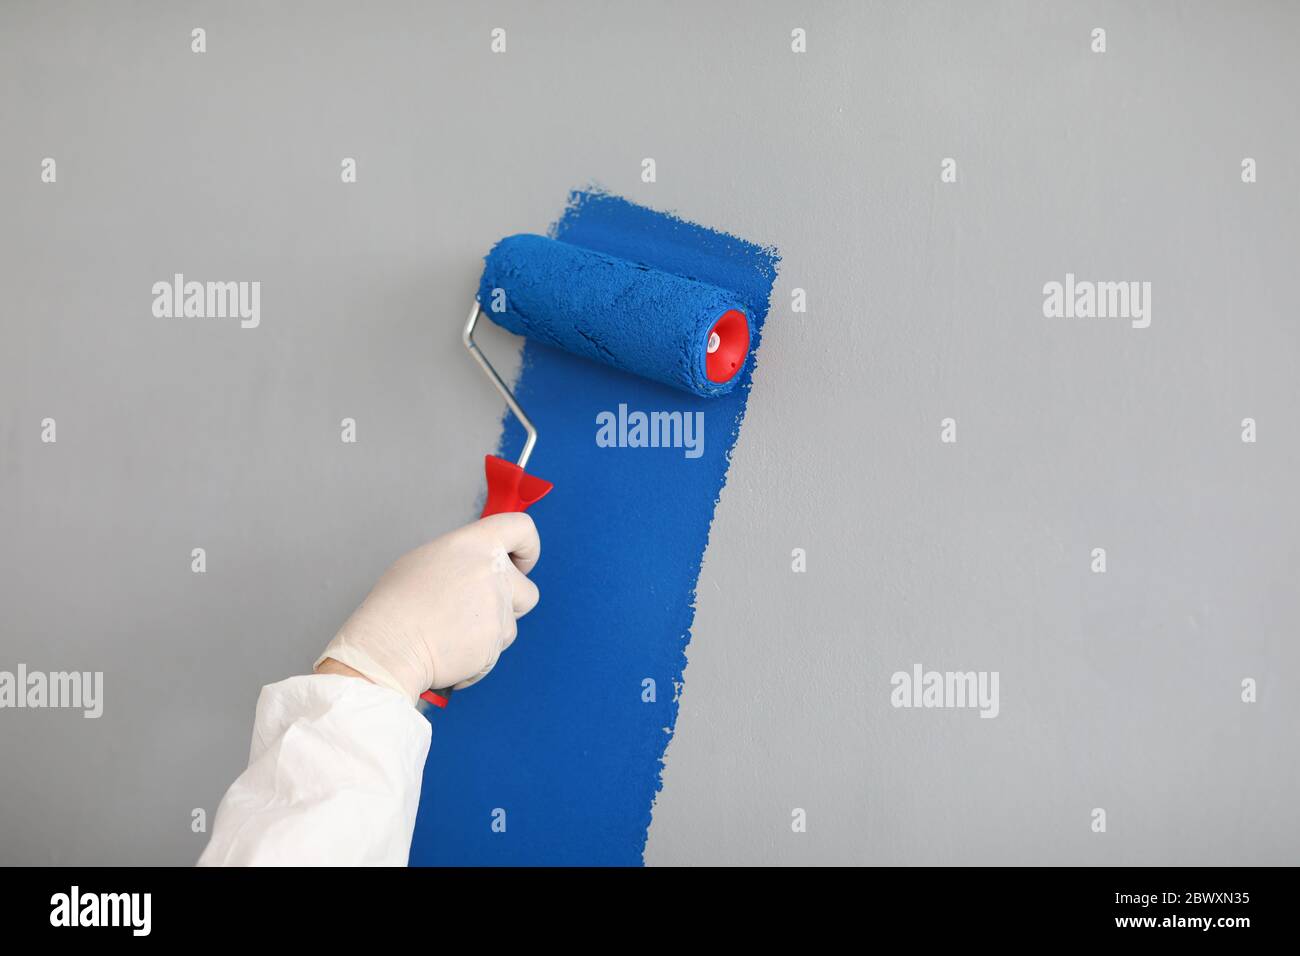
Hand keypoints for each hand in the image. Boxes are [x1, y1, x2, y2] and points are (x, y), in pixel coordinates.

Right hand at [314, 513, 540, 703]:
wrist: (389, 647)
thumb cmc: (397, 605)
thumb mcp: (428, 559)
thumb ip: (466, 557)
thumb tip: (481, 564)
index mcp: (475, 544)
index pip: (522, 529)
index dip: (528, 548)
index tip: (521, 562)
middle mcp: (492, 572)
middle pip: (526, 589)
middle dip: (508, 604)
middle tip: (472, 611)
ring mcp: (498, 608)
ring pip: (511, 623)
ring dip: (490, 631)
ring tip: (452, 631)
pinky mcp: (495, 641)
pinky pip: (497, 650)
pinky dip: (479, 654)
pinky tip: (451, 649)